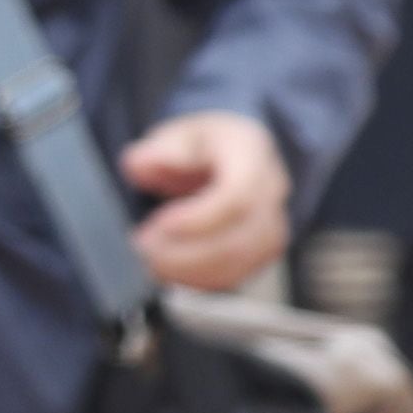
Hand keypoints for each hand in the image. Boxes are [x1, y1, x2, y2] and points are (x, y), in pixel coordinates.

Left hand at [119, 111, 291, 294]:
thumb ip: (159, 149)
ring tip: (150, 260)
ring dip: (190, 270)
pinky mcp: (261, 250)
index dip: (199, 218)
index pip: (239, 195)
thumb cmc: (203, 144)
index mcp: (251, 153)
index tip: (160, 225)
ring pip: (241, 262)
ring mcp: (271, 223)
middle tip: (143, 247)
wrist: (229, 155)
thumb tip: (141, 163)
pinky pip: (237, 275)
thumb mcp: (177, 132)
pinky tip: (168, 271)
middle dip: (186, 252)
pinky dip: (199, 280)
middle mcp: (271, 190)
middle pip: (240, 237)